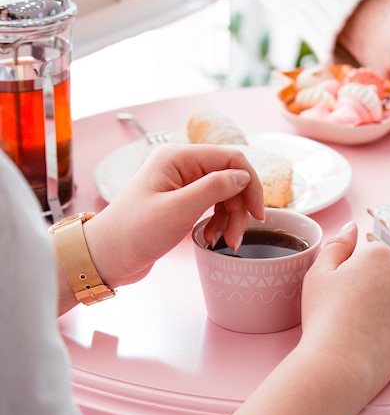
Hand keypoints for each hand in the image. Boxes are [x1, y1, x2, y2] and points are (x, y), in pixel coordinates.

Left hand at [84, 143, 264, 286]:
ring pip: (224, 193)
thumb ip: (214, 188)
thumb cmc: (134, 233)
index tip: (258, 214)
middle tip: (236, 237)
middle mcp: (181, 165)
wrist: (105, 257)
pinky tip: (213, 237)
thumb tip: (243, 176)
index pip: (231, 158)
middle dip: (239, 208)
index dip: (250, 184)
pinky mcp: (180, 200)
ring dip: (231, 218)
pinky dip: (218, 221)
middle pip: (230, 177)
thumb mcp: (178, 210)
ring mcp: (181, 182)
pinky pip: (212, 204)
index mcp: (178, 157)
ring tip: (226, 242)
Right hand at [195, 222, 389, 414]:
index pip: (373, 258)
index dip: (357, 278)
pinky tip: (387, 340)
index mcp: (380, 253)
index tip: (347, 297)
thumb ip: (338, 245)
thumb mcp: (319, 273)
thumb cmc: (325, 316)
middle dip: (381, 288)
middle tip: (360, 313)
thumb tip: (353, 226)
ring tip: (373, 328)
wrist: (341, 362)